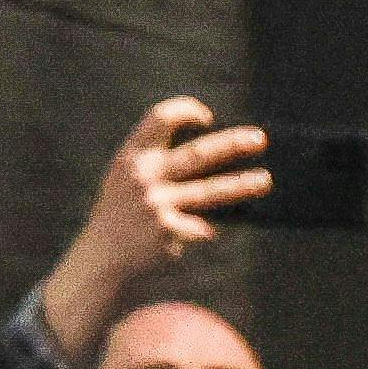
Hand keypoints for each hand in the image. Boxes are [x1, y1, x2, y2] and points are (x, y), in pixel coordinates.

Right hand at [41, 93, 281, 356]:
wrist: (102, 257)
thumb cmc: (122, 212)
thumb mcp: (125, 177)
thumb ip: (154, 159)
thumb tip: (212, 148)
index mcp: (132, 156)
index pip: (159, 118)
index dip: (186, 111)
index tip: (209, 118)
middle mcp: (143, 177)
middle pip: (196, 154)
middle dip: (231, 144)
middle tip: (259, 139)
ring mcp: (156, 205)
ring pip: (209, 192)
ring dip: (241, 185)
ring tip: (266, 180)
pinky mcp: (167, 233)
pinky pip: (203, 226)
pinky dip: (214, 226)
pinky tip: (227, 226)